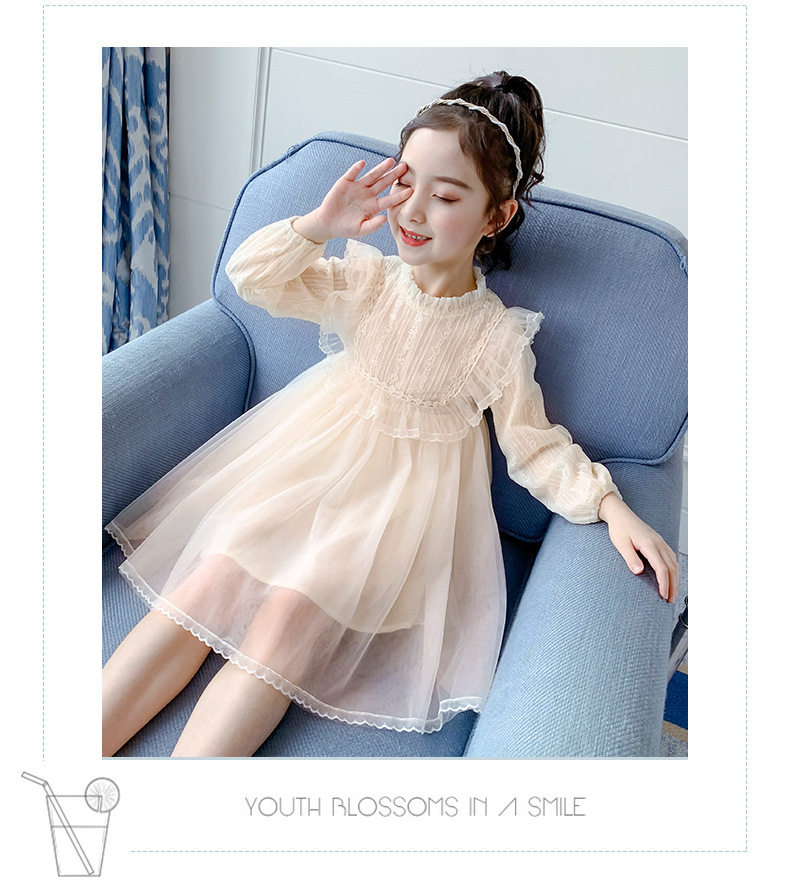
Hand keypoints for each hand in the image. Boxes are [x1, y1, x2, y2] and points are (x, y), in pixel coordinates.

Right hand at [293, 158, 412, 242]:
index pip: (389, 200)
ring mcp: (357, 187)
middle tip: (405, 167)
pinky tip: (362, 163)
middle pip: (383, 183)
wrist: (328, 223)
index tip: (411, 191)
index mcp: (373, 206)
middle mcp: (367, 194)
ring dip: (380, 168)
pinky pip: (352, 174)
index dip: (399, 196)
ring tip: (391, 161)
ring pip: (371, 176)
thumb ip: (373, 225)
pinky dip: (356, 169)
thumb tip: (384, 219)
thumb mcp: (360, 230)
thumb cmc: (346, 228)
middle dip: (394, 175)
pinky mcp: (345, 183)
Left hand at [598, 493, 678, 602]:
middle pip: (672, 567)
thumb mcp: (620, 544)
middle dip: (673, 585)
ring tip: (672, 592)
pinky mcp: (659, 542)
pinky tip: (671, 576)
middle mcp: (658, 543)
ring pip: (674, 563)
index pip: (662, 568)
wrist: (621, 514)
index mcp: (650, 544)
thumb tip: (639, 572)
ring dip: (675, 578)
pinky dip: (673, 569)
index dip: (664, 583)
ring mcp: (660, 542)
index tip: (663, 595)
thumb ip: (630, 558)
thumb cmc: (619, 528)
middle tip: (670, 600)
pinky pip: (671, 557)